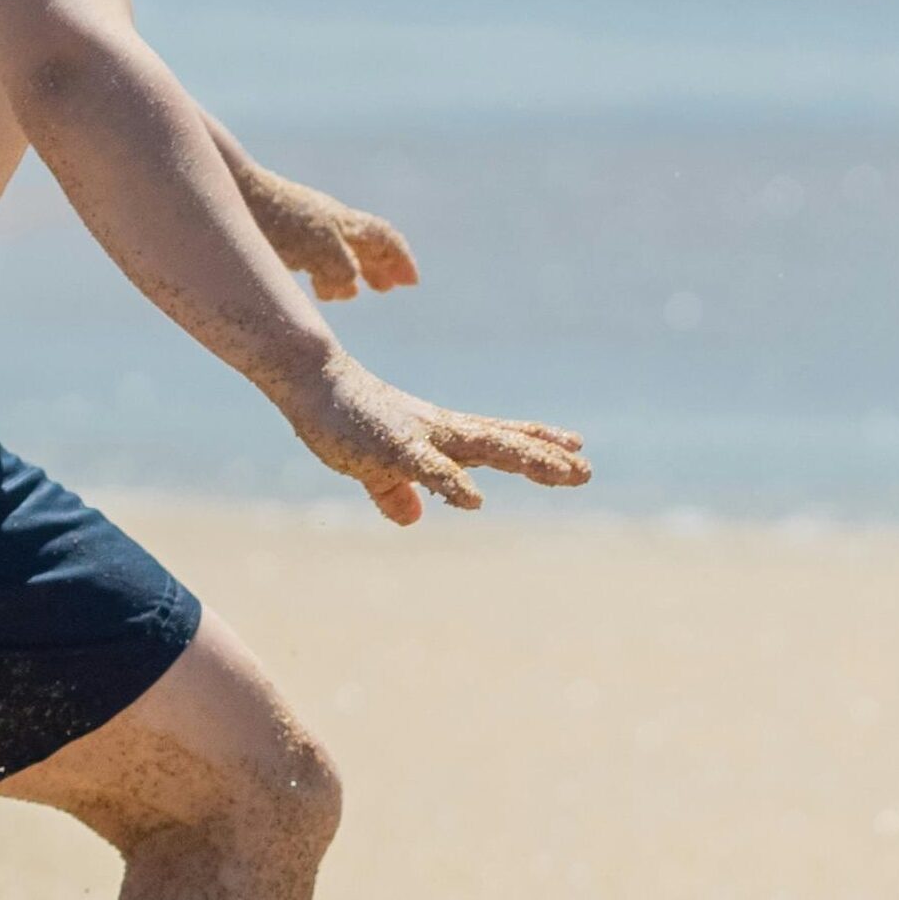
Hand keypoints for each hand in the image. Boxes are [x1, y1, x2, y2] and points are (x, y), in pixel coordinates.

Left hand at [235, 165, 419, 301]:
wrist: (228, 189)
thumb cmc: (273, 219)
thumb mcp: (317, 248)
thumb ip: (341, 269)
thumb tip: (351, 286)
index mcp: (342, 222)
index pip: (384, 238)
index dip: (400, 261)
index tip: (410, 283)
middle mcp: (327, 219)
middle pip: (363, 241)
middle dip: (378, 265)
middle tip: (386, 287)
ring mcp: (302, 222)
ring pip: (337, 246)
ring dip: (350, 269)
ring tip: (349, 291)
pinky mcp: (276, 229)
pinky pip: (311, 251)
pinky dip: (322, 270)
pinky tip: (309, 283)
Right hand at [273, 352, 587, 525]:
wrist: (312, 384)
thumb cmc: (344, 419)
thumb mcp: (372, 466)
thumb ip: (394, 490)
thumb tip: (412, 515)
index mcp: (441, 434)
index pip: (500, 436)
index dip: (538, 442)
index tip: (577, 448)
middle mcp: (442, 431)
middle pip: (505, 443)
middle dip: (546, 458)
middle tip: (587, 471)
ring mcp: (421, 437)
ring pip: (485, 448)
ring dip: (526, 460)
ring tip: (564, 473)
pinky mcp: (391, 447)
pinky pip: (427, 468)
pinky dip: (451, 484)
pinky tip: (473, 501)